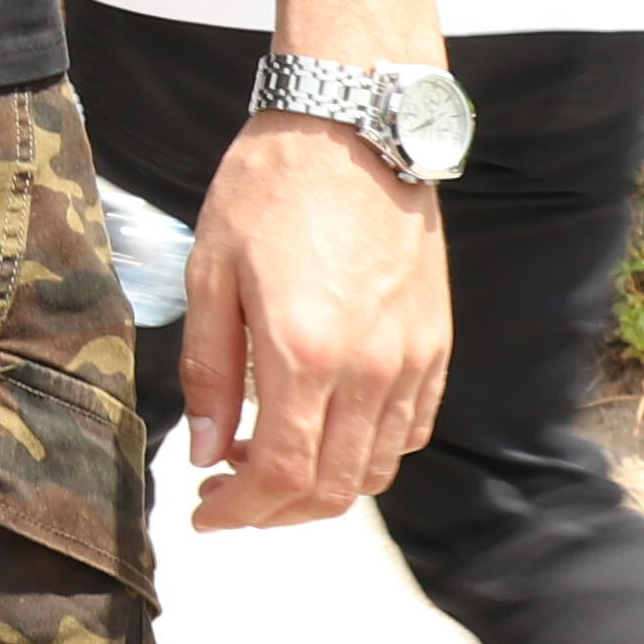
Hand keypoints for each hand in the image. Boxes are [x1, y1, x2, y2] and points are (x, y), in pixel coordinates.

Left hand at [174, 110, 444, 529]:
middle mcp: (371, 370)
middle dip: (275, 511)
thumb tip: (206, 451)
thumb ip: (209, 372)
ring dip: (322, 487)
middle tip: (228, 495)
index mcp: (306, 353)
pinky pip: (410, 430)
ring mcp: (413, 360)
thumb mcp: (211, 274)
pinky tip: (324, 428)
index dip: (241, 510)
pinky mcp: (438, 345)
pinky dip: (367, 452)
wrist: (353, 129)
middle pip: (333, 488)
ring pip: (376, 469)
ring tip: (267, 460)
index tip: (206, 513)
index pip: (282, 475)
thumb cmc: (268, 190)